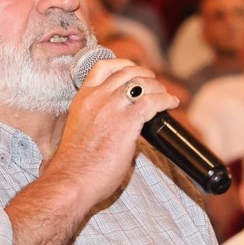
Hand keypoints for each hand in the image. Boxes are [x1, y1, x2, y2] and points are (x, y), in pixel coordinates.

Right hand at [42, 56, 173, 211]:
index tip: (134, 71)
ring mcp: (112, 108)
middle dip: (145, 75)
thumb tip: (116, 124)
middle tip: (154, 86)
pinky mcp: (127, 122)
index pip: (102, 67)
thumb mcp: (81, 130)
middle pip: (127, 72)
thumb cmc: (75, 165)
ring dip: (158, 87)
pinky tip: (172, 103)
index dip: (123, 65)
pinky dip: (166, 99)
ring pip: (142, 83)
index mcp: (83, 99)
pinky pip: (153, 101)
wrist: (71, 179)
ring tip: (165, 95)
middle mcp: (97, 98)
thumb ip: (96, 119)